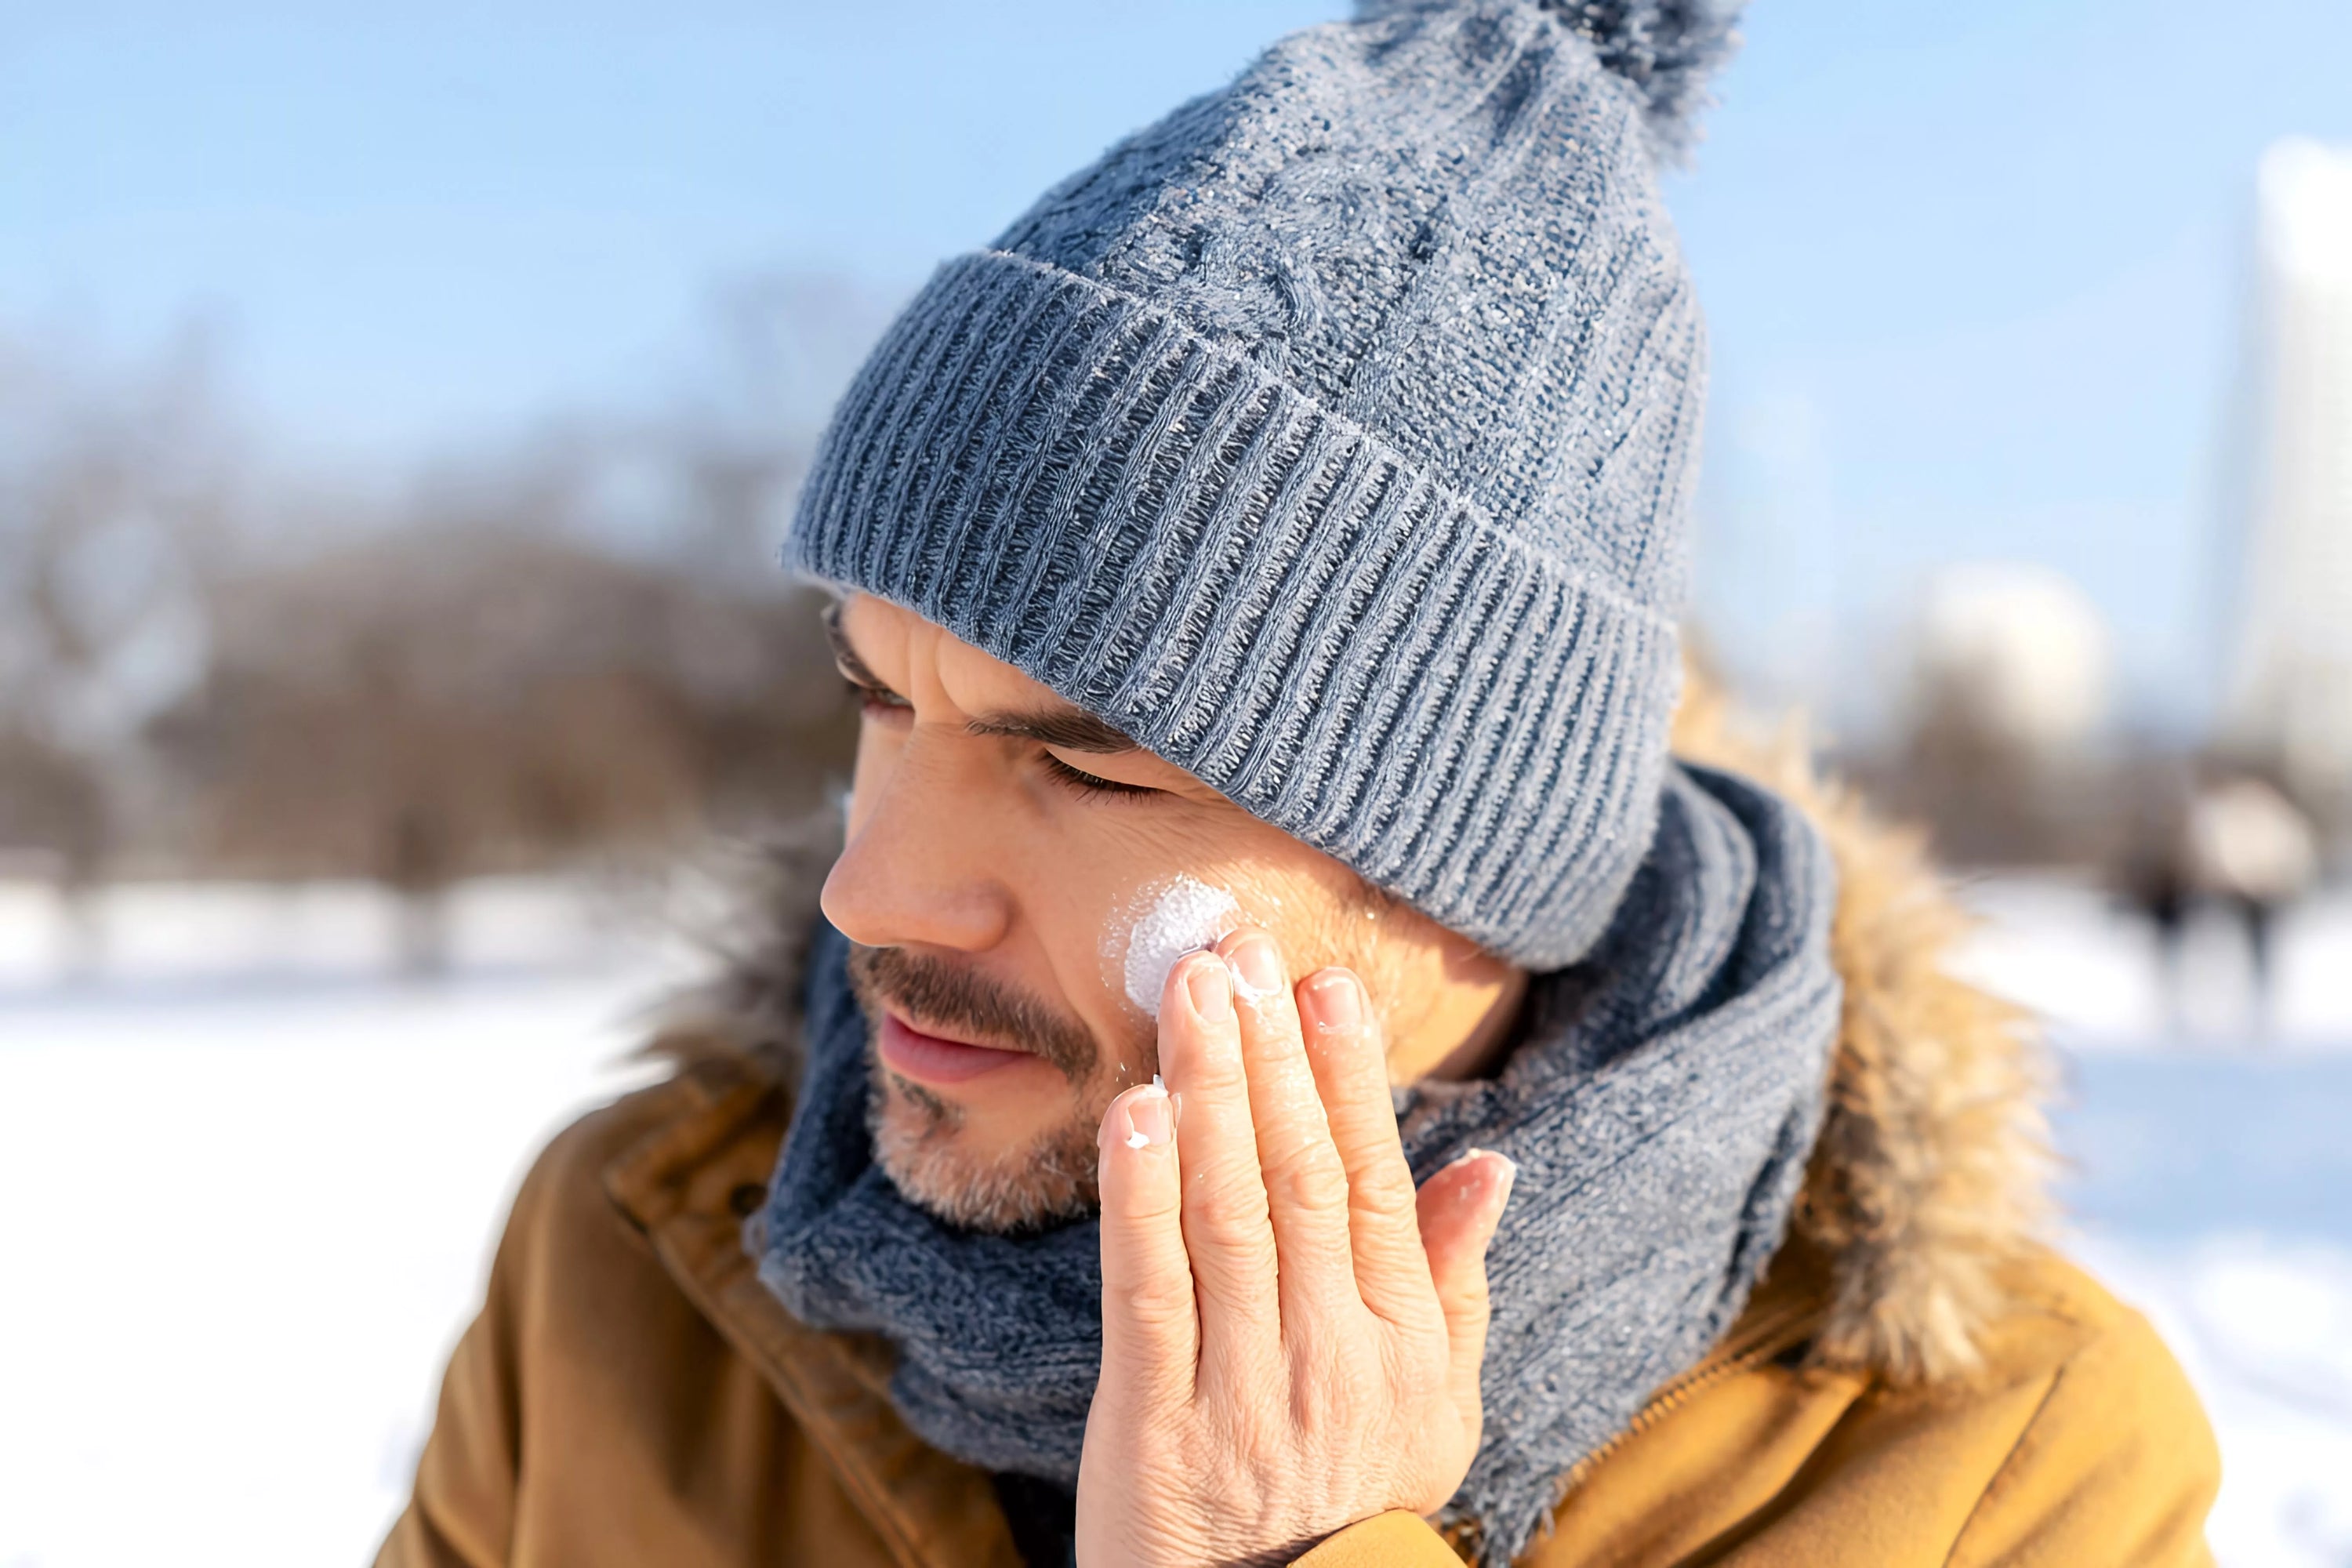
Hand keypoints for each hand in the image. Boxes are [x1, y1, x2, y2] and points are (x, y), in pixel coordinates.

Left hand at [1075, 928, 1515, 1567]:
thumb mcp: (1434, 1404)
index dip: (1345, 1075)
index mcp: (1403, 1337)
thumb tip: (1492, 1166)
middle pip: (1296, 1177)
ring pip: (1226, 1213)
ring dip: (1207, 1092)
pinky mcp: (1157, 1424)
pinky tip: (1132, 1114)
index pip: (1374, 1180)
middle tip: (1235, 949)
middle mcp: (1333, 1352)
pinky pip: (1150, 1291)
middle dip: (1266, 1055)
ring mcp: (1245, 1388)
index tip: (1321, 982)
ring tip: (1185, 994)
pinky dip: (1139, 1199)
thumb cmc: (1353, 1500)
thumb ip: (1456, 1281)